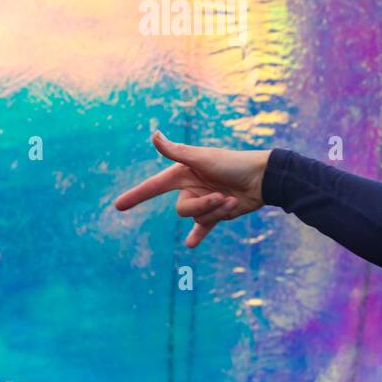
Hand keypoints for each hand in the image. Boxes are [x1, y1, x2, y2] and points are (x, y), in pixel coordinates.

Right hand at [114, 130, 271, 246]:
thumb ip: (177, 152)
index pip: (154, 187)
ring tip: (233, 200)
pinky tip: (190, 245)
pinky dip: (198, 235)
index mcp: (183, 174)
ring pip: (198, 219)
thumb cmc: (234, 164)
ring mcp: (205, 201)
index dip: (136, 195)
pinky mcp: (219, 212)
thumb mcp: (203, 158)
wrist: (264, 178)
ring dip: (217, 211)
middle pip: (183, 210)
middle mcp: (192, 188)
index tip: (118, 206)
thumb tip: (155, 136)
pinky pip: (204, 227)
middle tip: (222, 196)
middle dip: (203, 206)